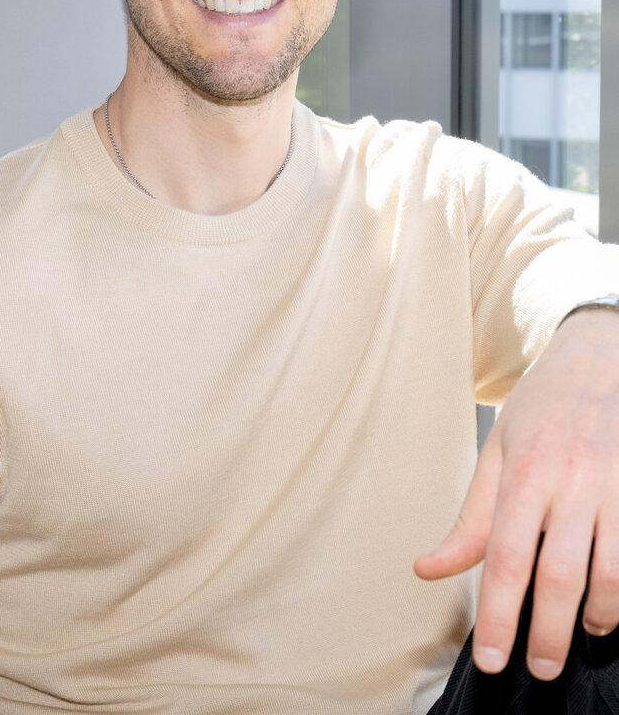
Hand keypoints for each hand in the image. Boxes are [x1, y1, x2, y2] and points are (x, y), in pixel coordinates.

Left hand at [413, 309, 618, 680]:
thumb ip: (470, 517)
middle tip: (537, 668)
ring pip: (609, 574)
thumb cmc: (542, 407)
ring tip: (579, 637)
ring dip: (596, 618)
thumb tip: (427, 569)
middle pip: (559, 576)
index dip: (498, 615)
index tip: (492, 657)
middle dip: (546, 633)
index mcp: (526, 472)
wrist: (599, 358)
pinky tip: (609, 605)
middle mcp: (572, 483)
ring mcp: (613, 488)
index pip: (506, 556)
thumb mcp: (498, 451)